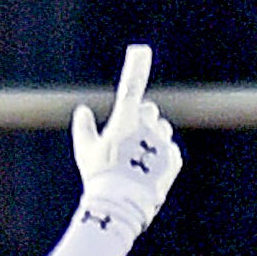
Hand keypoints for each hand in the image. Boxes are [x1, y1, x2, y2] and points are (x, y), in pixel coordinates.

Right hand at [70, 43, 180, 232]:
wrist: (121, 205)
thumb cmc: (98, 176)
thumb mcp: (84, 152)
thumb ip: (84, 128)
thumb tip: (82, 111)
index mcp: (125, 121)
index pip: (131, 86)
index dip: (136, 66)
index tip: (140, 50)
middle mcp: (147, 127)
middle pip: (148, 111)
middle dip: (141, 120)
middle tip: (126, 141)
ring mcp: (163, 142)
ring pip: (160, 130)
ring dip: (150, 139)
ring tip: (135, 163)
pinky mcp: (174, 158)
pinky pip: (168, 151)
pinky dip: (158, 158)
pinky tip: (145, 174)